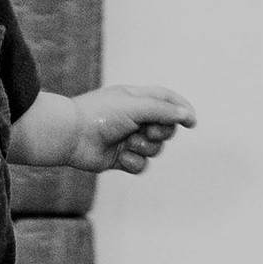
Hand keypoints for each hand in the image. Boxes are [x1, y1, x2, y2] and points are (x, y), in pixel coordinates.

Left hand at [71, 84, 195, 175]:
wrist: (71, 135)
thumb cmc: (100, 114)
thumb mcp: (135, 106)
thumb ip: (163, 110)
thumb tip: (187, 115)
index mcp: (135, 99)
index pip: (166, 100)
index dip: (181, 109)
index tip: (191, 122)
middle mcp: (133, 118)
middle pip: (165, 128)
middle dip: (161, 132)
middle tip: (147, 131)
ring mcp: (127, 138)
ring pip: (155, 149)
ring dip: (145, 148)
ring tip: (128, 144)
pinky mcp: (119, 158)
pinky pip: (141, 165)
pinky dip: (133, 162)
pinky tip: (120, 158)